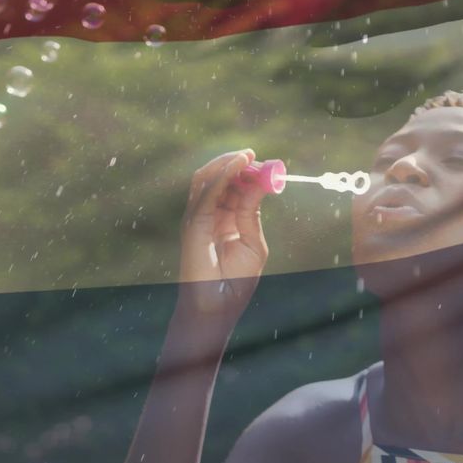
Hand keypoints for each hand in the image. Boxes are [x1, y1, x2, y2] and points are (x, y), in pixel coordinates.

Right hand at [175, 149, 269, 327]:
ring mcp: (197, 217)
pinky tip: (238, 164)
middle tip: (257, 157)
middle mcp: (207, 214)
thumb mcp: (252, 242)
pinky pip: (206, 192)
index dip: (248, 172)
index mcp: (222, 218)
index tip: (268, 166)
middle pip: (218, 177)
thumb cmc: (235, 281)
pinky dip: (222, 174)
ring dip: (228, 163)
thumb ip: (251, 212)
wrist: (218, 307)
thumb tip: (261, 182)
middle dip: (238, 164)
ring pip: (207, 178)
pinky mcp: (193, 223)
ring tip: (248, 155)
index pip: (232, 186)